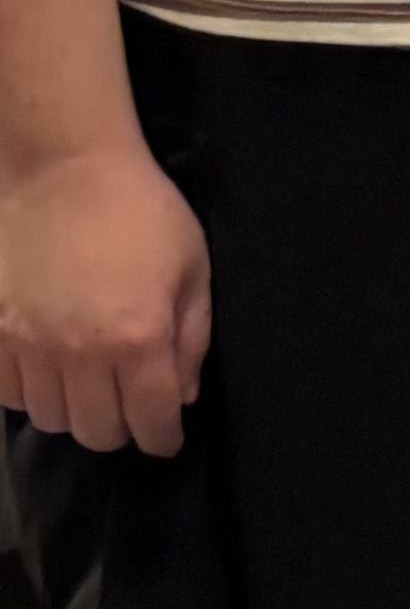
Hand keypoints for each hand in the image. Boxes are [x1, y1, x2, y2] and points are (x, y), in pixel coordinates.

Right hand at [0, 138, 208, 455]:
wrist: (60, 170)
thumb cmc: (140, 213)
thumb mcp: (192, 269)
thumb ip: (191, 339)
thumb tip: (182, 395)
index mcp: (136, 338)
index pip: (150, 420)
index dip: (163, 438)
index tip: (165, 437)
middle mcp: (77, 353)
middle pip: (96, 431)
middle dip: (121, 428)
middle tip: (129, 407)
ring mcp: (25, 345)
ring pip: (49, 419)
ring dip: (74, 411)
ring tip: (88, 386)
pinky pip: (7, 395)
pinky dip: (30, 394)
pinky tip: (47, 369)